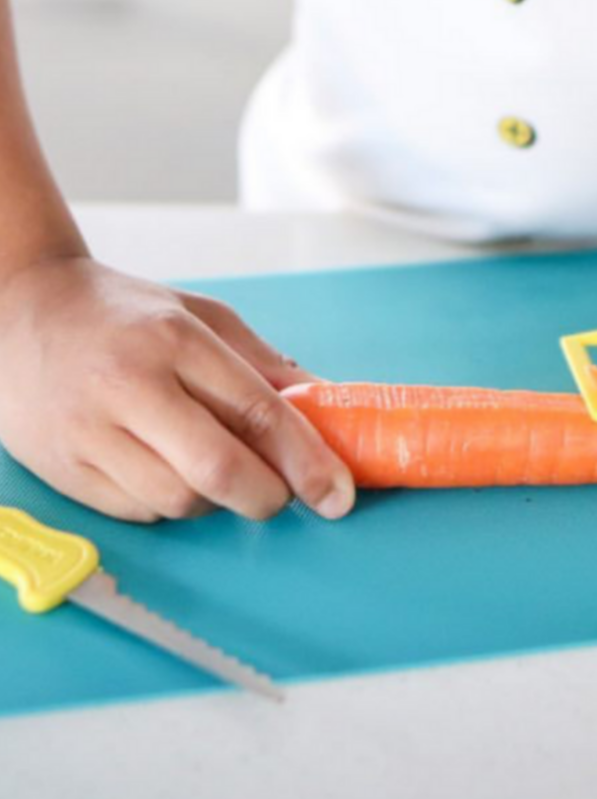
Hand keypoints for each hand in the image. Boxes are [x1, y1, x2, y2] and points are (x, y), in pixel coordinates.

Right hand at [0, 256, 354, 521]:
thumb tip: (329, 402)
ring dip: (218, 500)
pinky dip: (173, 504)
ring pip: (180, 501)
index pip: (257, 412)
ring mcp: (91, 433)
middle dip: (268, 495)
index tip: (337, 493)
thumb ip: (266, 364)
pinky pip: (141, 512)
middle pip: (218, 469)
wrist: (21, 311)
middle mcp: (130, 387)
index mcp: (175, 340)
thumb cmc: (126, 314)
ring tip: (217, 465)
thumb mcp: (203, 317)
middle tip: (284, 493)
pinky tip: (171, 471)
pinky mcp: (65, 471)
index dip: (306, 460)